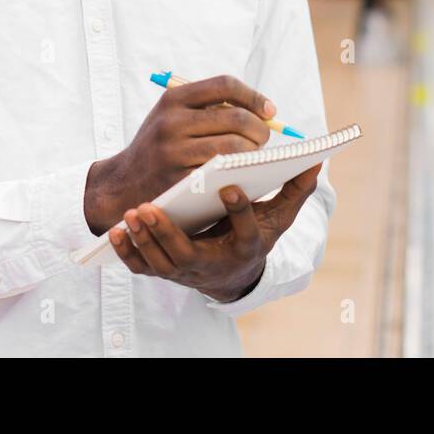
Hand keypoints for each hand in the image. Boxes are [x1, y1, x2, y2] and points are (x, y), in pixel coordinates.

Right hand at [84, 75, 274, 234]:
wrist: (124, 182)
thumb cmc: (161, 145)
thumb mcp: (173, 116)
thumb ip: (210, 108)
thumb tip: (264, 112)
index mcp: (173, 99)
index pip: (225, 85)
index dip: (254, 96)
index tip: (270, 111)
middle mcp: (171, 122)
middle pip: (235, 117)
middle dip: (260, 128)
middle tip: (265, 138)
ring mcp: (174, 152)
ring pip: (233, 146)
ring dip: (253, 152)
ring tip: (254, 156)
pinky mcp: (179, 180)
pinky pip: (222, 172)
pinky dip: (239, 171)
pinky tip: (241, 172)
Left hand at [107, 163, 322, 302]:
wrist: (230, 273)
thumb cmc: (252, 236)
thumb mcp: (277, 218)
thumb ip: (294, 190)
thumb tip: (316, 160)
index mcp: (244, 247)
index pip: (244, 232)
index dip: (239, 211)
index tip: (230, 186)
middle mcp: (214, 263)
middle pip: (188, 254)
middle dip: (168, 234)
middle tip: (152, 207)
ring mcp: (185, 271)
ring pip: (160, 262)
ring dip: (145, 241)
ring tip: (134, 213)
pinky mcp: (165, 272)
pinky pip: (142, 268)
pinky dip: (128, 252)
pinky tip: (117, 232)